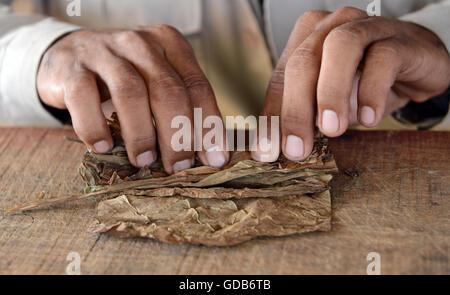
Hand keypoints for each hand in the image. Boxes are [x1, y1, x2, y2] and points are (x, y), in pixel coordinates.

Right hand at [37, 25, 228, 173]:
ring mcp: (104, 52)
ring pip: (131, 94)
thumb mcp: (156, 82)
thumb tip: (207, 154)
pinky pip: (84, 99)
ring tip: (143, 161)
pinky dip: (95, 127)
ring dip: (141, 134)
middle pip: (168, 91)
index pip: (198, 87)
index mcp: (170, 45)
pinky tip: (103, 147)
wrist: (71, 54)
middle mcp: (141, 43)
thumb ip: (180, 108)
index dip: (209, 126)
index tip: (215, 159)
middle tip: (177, 166)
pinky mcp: (72, 67)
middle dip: (177, 136)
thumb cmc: (124, 77)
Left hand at [253, 7, 449, 161]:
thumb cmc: (365, 81)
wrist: (417, 64)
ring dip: (331, 93)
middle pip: (303, 62)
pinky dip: (372, 91)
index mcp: (306, 39)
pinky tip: (369, 118)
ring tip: (331, 129)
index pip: (281, 78)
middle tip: (296, 149)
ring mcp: (366, 27)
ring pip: (339, 49)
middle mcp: (332, 26)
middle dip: (295, 110)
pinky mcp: (399, 40)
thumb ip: (306, 117)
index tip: (268, 152)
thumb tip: (278, 150)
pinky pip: (383, 59)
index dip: (273, 116)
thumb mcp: (329, 103)